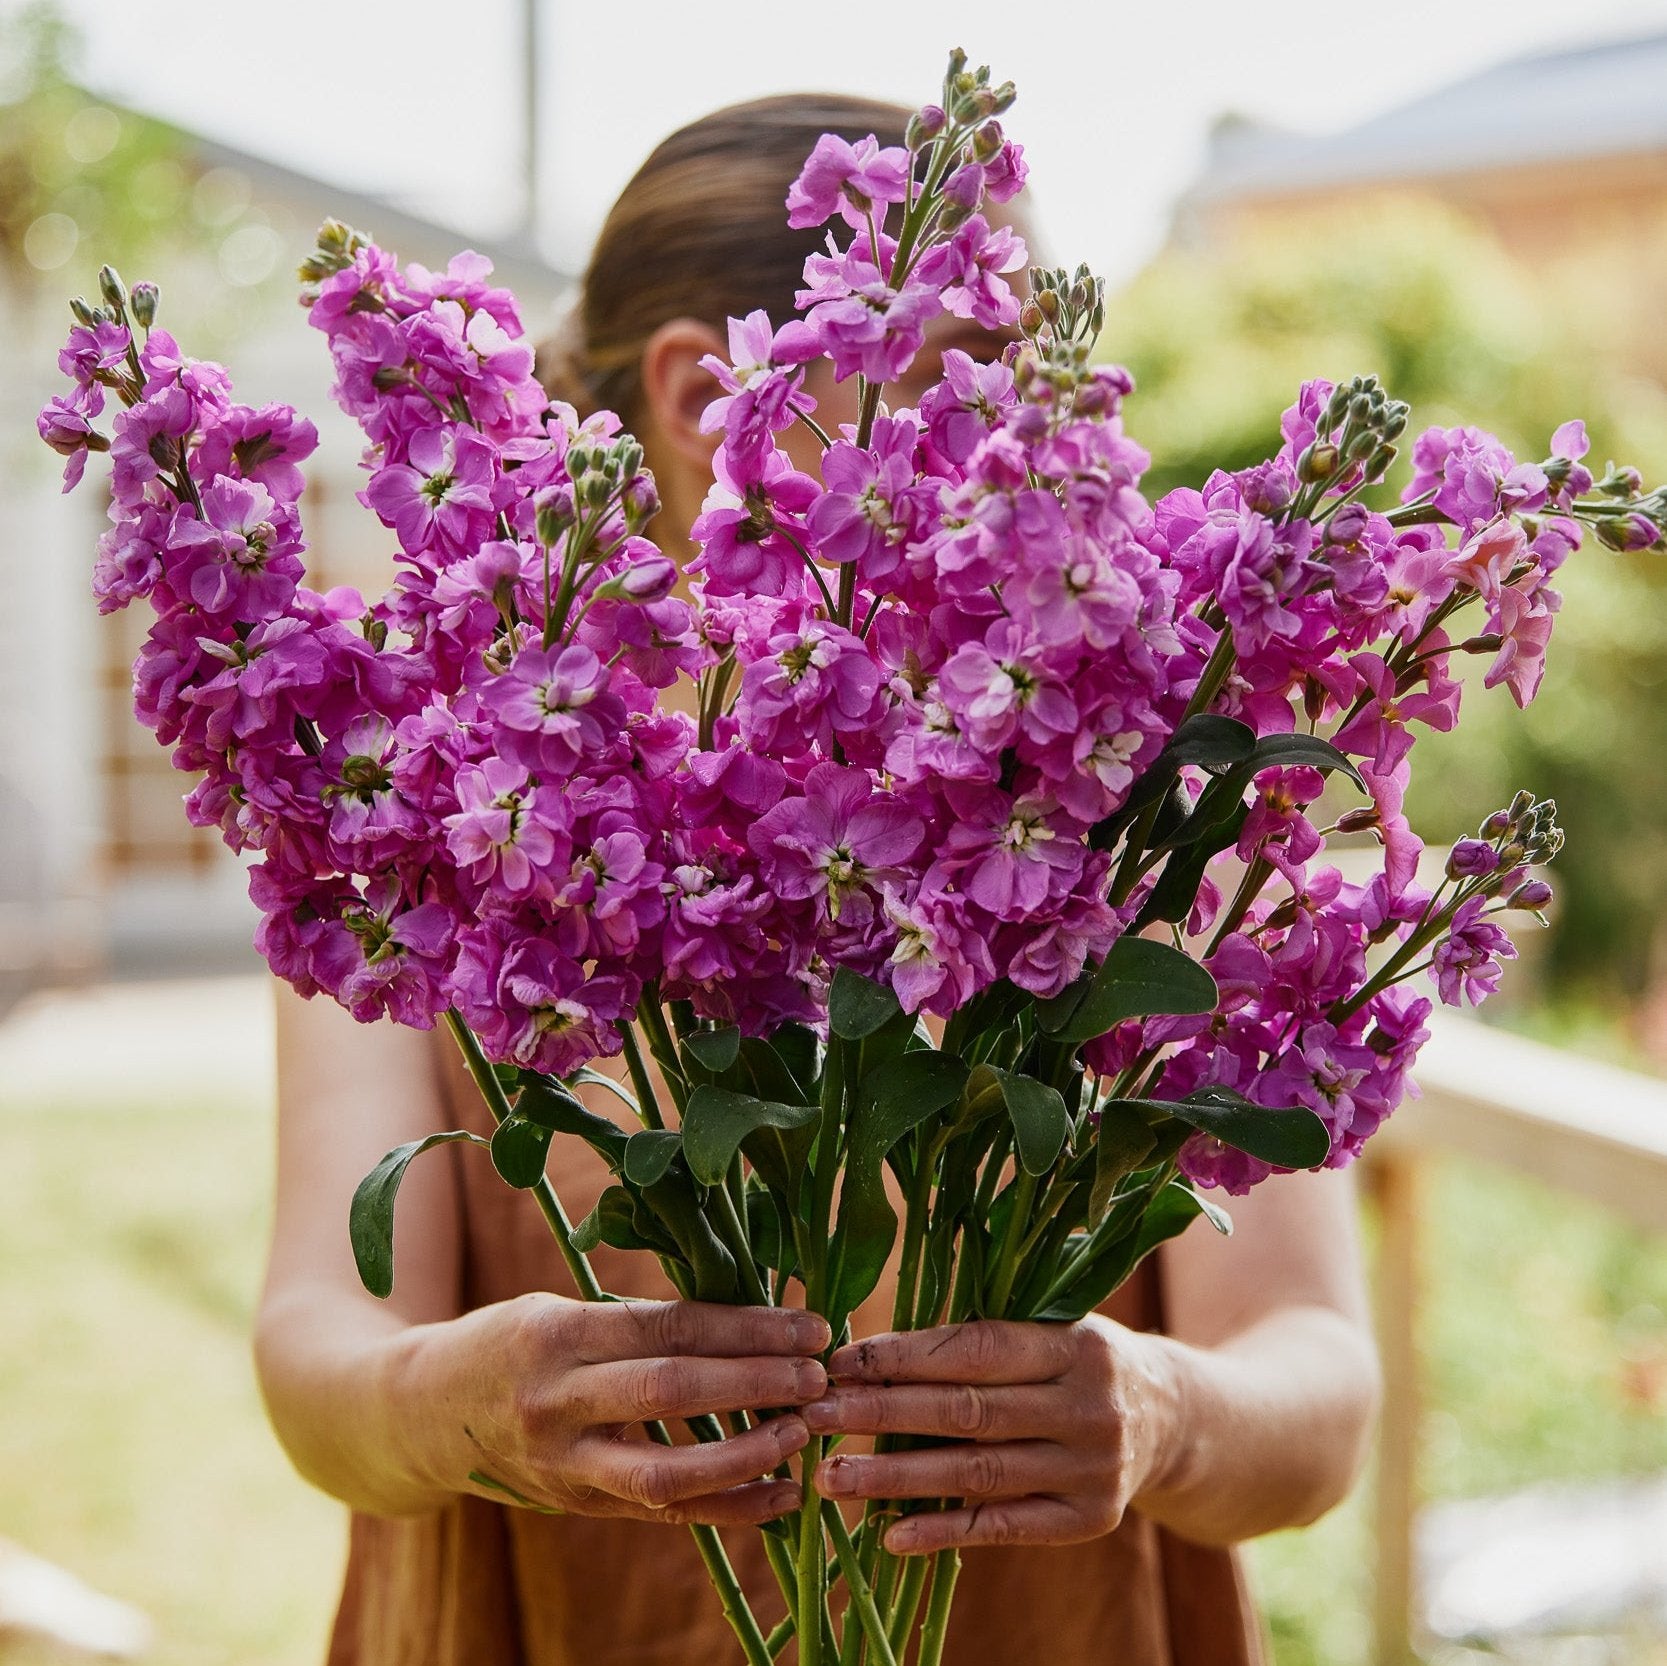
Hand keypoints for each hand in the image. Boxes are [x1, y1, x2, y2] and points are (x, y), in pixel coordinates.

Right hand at [404, 1294, 830, 1526]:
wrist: (420, 1414)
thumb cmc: (508, 1343)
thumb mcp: (558, 1309)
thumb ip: (638, 1320)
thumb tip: (748, 1314)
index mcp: (555, 1332)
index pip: (668, 1327)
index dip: (745, 1327)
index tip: (807, 1324)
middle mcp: (555, 1401)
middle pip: (672, 1392)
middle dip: (756, 1383)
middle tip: (819, 1374)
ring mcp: (564, 1464)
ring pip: (666, 1470)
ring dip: (747, 1454)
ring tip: (805, 1432)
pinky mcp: (578, 1504)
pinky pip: (663, 1512)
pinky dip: (729, 1508)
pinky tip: (783, 1494)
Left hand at [802, 1316, 1177, 1553]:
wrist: (1173, 1420)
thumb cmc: (1081, 1362)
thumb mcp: (1054, 1327)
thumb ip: (983, 1334)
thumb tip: (873, 1350)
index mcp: (1076, 1344)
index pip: (976, 1350)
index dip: (904, 1356)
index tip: (841, 1361)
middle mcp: (1089, 1406)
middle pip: (968, 1413)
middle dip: (883, 1413)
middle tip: (814, 1417)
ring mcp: (1092, 1468)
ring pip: (976, 1474)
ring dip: (895, 1479)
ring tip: (831, 1477)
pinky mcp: (1088, 1520)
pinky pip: (1002, 1527)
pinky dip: (942, 1531)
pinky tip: (888, 1533)